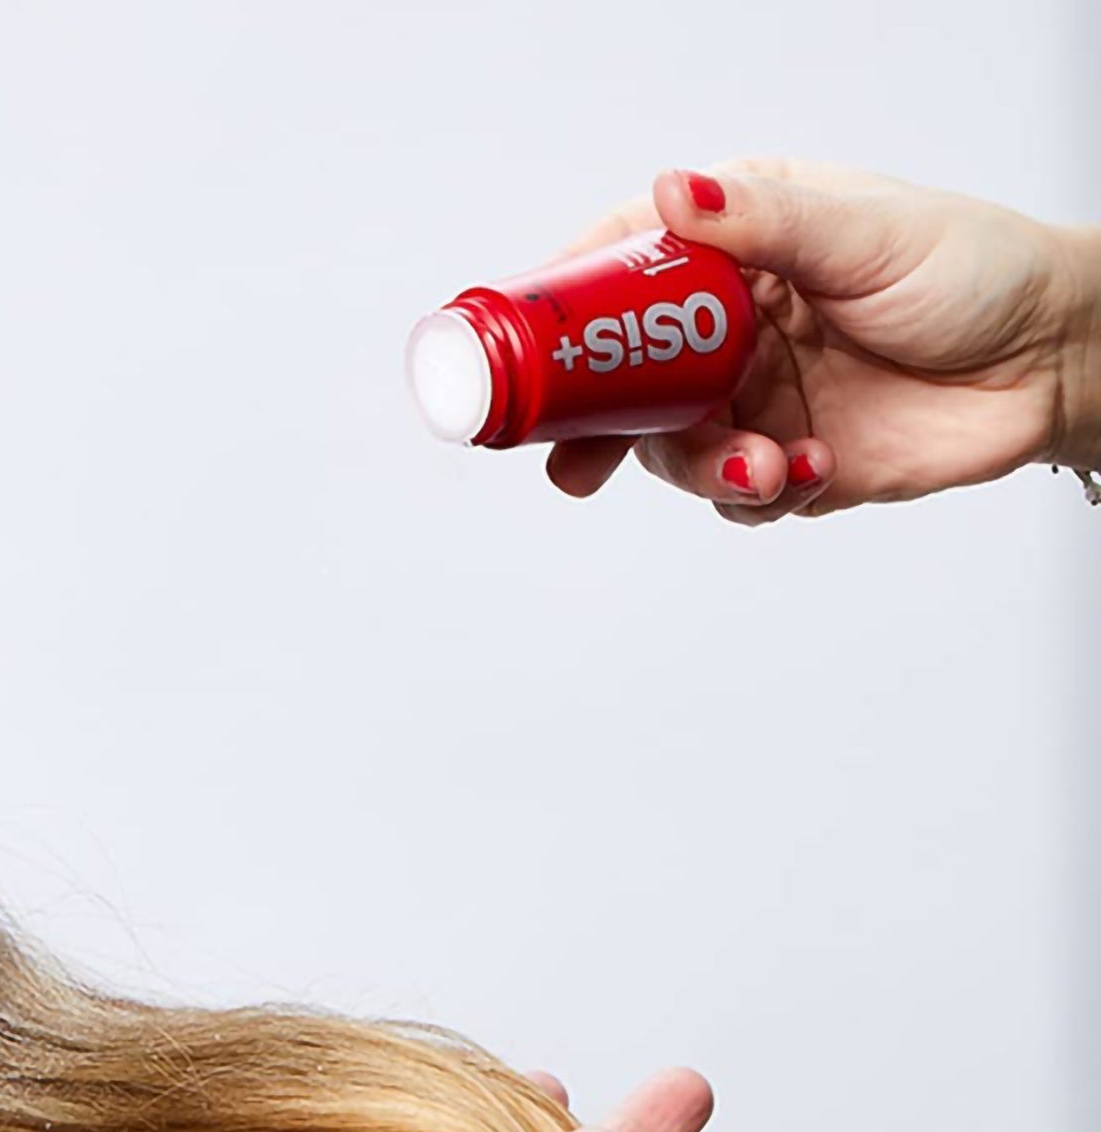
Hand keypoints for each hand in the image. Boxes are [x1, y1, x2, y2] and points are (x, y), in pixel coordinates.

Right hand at [545, 160, 1100, 522]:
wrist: (1054, 361)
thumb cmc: (974, 271)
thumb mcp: (864, 232)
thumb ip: (761, 220)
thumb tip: (671, 192)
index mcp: (735, 249)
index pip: (624, 269)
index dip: (565, 310)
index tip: (528, 348)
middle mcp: (729, 327)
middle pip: (623, 380)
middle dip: (593, 426)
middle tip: (573, 461)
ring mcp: (754, 398)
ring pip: (673, 451)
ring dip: (705, 469)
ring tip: (765, 466)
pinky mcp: (787, 462)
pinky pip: (736, 496)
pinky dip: (762, 494)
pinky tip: (811, 469)